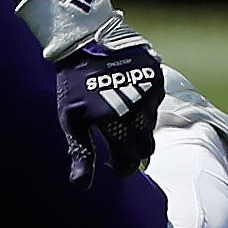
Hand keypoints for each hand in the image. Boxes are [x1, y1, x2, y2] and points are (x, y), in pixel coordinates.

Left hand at [48, 21, 165, 187]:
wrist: (83, 40)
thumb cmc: (72, 84)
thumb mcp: (70, 120)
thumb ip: (80, 153)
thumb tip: (81, 187)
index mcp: (115, 122)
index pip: (130, 159)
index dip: (122, 167)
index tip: (112, 167)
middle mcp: (138, 108)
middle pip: (145, 146)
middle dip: (132, 151)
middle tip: (116, 146)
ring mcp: (150, 91)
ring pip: (151, 124)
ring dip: (137, 128)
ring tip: (117, 119)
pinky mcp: (156, 77)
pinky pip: (155, 103)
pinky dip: (143, 107)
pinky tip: (125, 99)